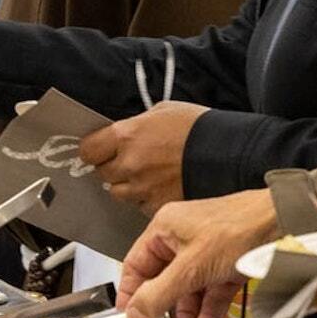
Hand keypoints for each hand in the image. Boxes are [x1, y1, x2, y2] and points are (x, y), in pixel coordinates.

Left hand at [77, 102, 206, 209]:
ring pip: (120, 193)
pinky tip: (163, 187)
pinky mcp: (157, 207)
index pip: (88, 150)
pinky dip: (147, 199)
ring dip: (129, 186)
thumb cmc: (199, 128)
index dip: (94, 150)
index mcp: (126, 136)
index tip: (99, 150)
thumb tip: (125, 133)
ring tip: (150, 176)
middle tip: (133, 160)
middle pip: (103, 173)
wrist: (228, 153)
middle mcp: (129, 164)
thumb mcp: (162, 110)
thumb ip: (137, 124)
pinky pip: (141, 206)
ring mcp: (142, 189)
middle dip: (114, 167)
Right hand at [120, 189, 279, 317]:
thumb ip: (160, 294)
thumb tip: (133, 313)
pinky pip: (212, 288)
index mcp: (166, 228)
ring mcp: (208, 250)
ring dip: (189, 313)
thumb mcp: (192, 268)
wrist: (285, 223)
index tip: (129, 317)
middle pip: (165, 279)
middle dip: (166, 309)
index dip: (131, 292)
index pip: (136, 264)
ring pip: (191, 287)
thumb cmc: (238, 230)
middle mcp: (183, 237)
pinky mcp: (229, 261)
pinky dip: (209, 308)